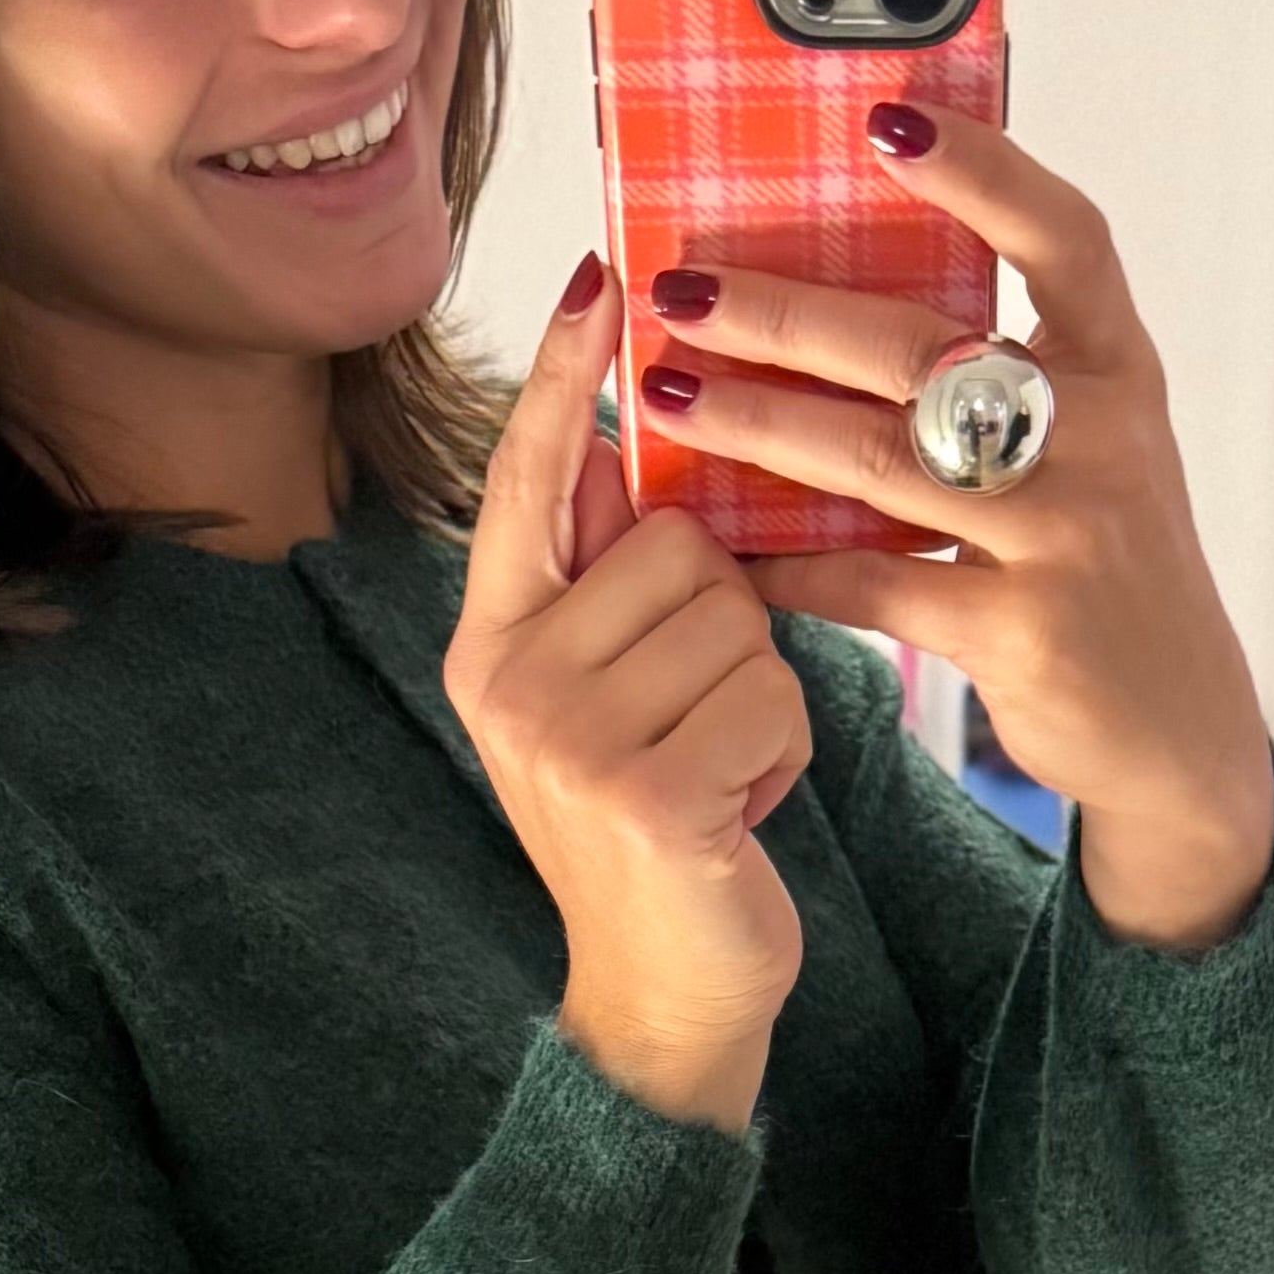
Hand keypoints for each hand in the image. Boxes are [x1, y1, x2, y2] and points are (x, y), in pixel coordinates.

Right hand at [447, 248, 814, 1128]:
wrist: (667, 998)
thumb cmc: (659, 828)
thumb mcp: (614, 695)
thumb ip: (609, 577)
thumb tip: (628, 430)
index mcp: (491, 639)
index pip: (532, 480)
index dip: (565, 378)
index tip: (603, 276)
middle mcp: (509, 677)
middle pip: (679, 543)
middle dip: (726, 625)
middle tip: (699, 723)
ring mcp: (568, 737)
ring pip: (739, 617)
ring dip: (763, 695)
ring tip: (722, 770)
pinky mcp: (645, 790)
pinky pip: (770, 694)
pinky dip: (782, 753)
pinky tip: (741, 812)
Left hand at [645, 109, 1273, 948]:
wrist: (1175, 727)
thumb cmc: (1103, 563)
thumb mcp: (1087, 448)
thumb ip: (1002, 372)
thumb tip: (844, 278)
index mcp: (1119, 368)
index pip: (1065, 238)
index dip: (983, 172)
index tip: (885, 119)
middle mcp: (1102, 437)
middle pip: (920, 347)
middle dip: (782, 310)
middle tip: (678, 285)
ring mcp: (1063, 535)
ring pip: (876, 458)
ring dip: (754, 421)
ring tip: (666, 389)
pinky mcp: (1018, 629)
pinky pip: (871, 582)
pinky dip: (786, 565)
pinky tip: (720, 547)